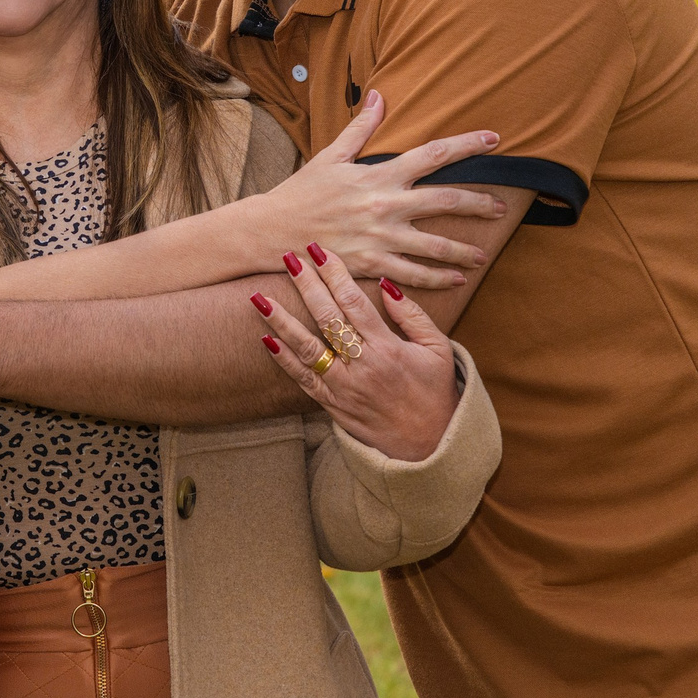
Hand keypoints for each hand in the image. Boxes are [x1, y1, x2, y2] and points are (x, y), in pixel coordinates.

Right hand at [247, 89, 505, 289]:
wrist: (271, 231)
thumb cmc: (301, 192)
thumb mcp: (331, 155)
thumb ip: (362, 128)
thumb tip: (380, 95)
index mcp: (379, 174)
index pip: (434, 154)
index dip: (467, 145)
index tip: (493, 139)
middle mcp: (386, 205)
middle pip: (446, 201)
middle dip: (479, 203)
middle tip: (501, 207)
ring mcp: (380, 238)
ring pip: (436, 245)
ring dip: (464, 251)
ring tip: (483, 256)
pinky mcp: (372, 266)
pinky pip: (413, 276)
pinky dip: (438, 279)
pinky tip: (456, 281)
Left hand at [251, 244, 459, 461]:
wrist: (429, 445)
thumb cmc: (435, 392)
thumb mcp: (438, 349)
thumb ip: (413, 316)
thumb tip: (386, 285)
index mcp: (388, 349)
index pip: (354, 303)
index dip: (335, 274)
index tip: (320, 251)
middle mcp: (362, 366)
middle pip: (327, 318)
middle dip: (306, 285)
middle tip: (288, 257)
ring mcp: (344, 388)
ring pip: (307, 349)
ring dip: (281, 321)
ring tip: (259, 296)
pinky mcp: (332, 405)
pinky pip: (303, 380)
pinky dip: (283, 360)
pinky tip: (265, 339)